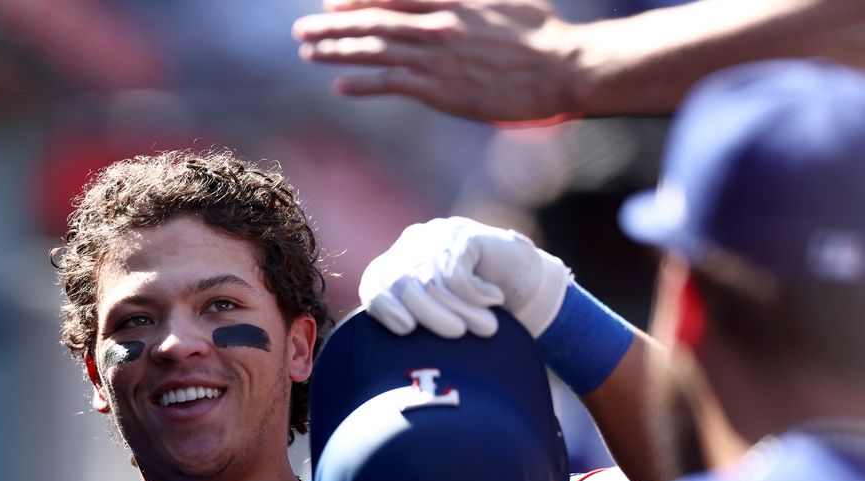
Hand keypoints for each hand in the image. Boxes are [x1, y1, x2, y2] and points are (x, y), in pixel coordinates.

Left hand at [293, 0, 579, 122]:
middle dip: (333, 24)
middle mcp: (438, 23)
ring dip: (337, 51)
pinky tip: (340, 86)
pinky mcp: (441, 88)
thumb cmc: (542, 35)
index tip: (330, 2)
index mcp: (453, 0)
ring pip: (375, 50)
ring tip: (309, 53)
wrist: (562, 68)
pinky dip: (363, 84)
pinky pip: (391, 83)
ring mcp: (437, 56)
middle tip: (302, 30)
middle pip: (373, 20)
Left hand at [359, 217, 570, 337]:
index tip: (406, 329)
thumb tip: (394, 363)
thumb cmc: (473, 314)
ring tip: (486, 328)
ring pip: (433, 279)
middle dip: (431, 314)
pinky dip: (476, 293)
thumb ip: (414, 330)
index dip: (385, 307)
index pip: (374, 285)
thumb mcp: (438, 324)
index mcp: (394, 270)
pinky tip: (494, 299)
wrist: (521, 287)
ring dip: (462, 309)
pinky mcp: (461, 234)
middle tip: (457, 334)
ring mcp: (435, 238)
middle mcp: (409, 249)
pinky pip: (459, 269)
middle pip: (402, 284)